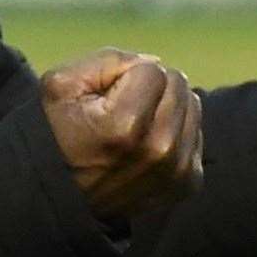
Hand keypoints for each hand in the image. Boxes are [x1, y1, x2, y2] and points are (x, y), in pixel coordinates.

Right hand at [39, 49, 203, 218]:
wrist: (63, 196)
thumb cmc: (60, 132)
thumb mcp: (63, 84)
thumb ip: (109, 60)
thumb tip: (155, 63)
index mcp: (125, 125)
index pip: (152, 70)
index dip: (126, 76)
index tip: (107, 99)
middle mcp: (158, 150)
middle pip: (177, 84)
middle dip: (151, 87)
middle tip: (122, 110)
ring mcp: (178, 170)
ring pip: (192, 104)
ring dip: (166, 106)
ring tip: (136, 126)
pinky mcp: (189, 183)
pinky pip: (196, 132)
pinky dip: (175, 131)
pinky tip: (148, 145)